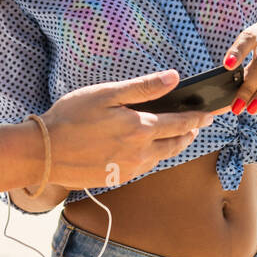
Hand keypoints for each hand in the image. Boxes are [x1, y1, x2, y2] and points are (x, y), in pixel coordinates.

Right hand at [40, 70, 223, 189]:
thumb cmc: (70, 117)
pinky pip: (144, 167)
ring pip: (161, 157)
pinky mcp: (117, 178)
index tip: (213, 113)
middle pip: (176, 143)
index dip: (199, 117)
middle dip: (191, 132)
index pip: (181, 122)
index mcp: (140, 128)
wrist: (43, 153)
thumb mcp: (106, 93)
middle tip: (201, 123)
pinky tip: (149, 149)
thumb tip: (174, 78)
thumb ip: (143, 88)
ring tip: (180, 135)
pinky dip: (153, 156)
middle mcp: (140, 153)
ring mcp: (129, 169)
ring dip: (174, 145)